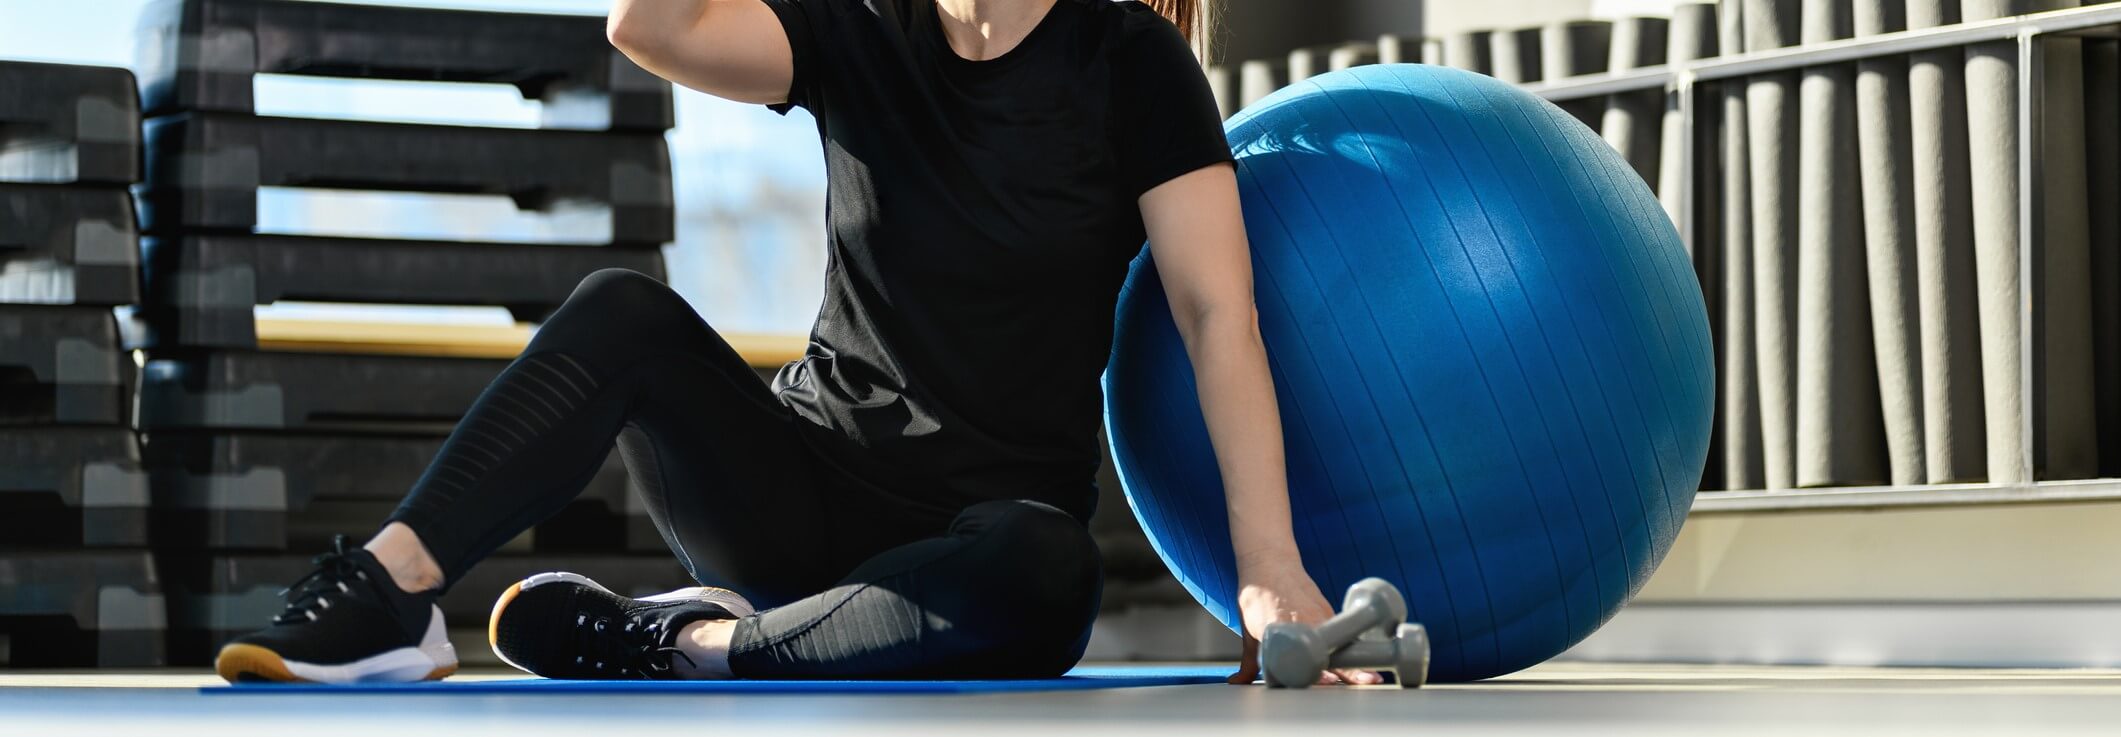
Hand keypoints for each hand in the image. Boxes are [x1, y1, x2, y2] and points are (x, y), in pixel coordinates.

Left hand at [1226, 557, 1382, 685]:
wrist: (1269, 562)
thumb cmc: (1257, 595)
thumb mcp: (1248, 632)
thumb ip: (1249, 662)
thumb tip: (1238, 682)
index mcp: (1285, 635)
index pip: (1306, 663)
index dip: (1320, 677)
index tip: (1329, 685)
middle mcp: (1308, 626)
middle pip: (1332, 655)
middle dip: (1349, 673)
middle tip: (1365, 682)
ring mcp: (1322, 617)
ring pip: (1341, 644)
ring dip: (1354, 662)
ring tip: (1369, 677)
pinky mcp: (1328, 611)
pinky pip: (1340, 632)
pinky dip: (1348, 645)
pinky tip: (1358, 658)